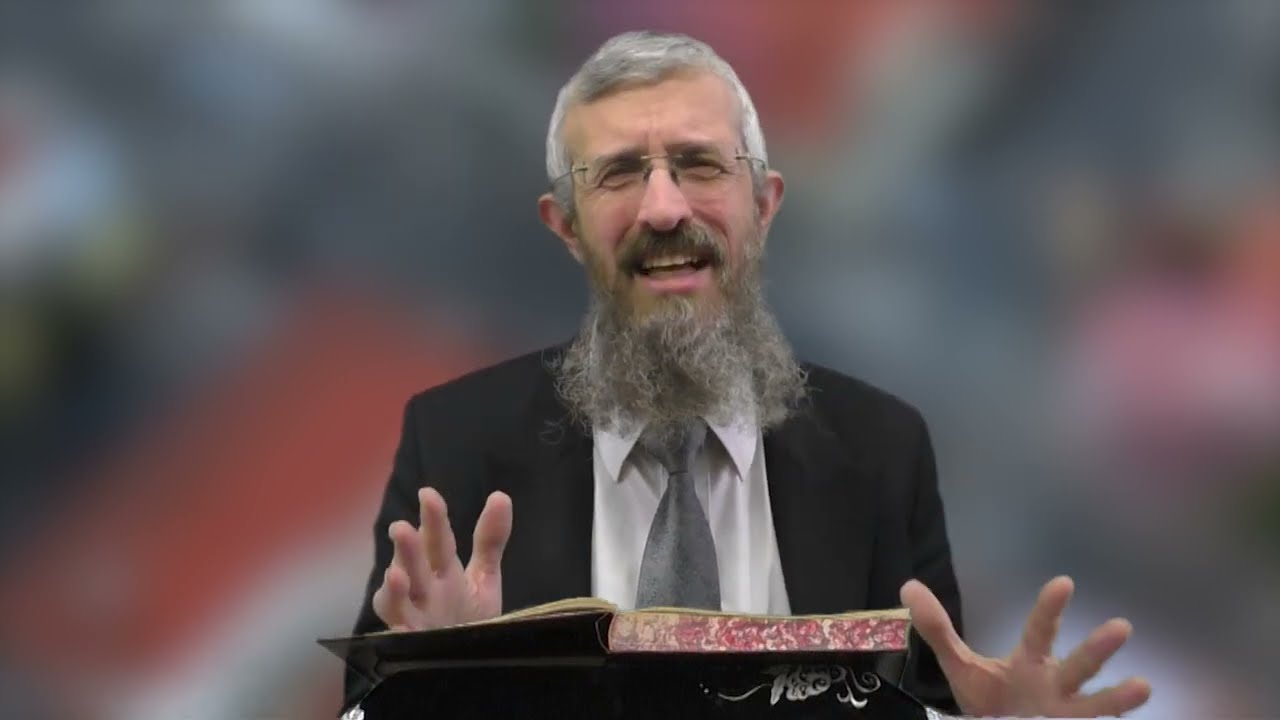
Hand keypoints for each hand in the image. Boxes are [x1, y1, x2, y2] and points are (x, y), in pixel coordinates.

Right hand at [372, 487, 512, 630]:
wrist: (465, 661)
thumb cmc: (469, 616)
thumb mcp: (483, 577)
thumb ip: (490, 540)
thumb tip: (501, 495)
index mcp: (442, 569)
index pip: (438, 540)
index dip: (433, 519)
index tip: (428, 494)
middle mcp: (424, 589)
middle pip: (413, 565)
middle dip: (407, 549)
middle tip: (401, 529)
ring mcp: (414, 616)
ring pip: (397, 599)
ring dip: (393, 588)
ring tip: (395, 574)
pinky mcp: (411, 644)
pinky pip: (399, 637)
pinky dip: (399, 630)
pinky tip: (402, 625)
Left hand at [901, 576, 1151, 717]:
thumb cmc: (989, 701)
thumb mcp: (962, 666)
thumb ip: (938, 629)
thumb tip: (908, 587)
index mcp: (1031, 662)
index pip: (1040, 630)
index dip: (1050, 608)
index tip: (1063, 583)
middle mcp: (1057, 687)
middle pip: (1077, 666)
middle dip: (1096, 649)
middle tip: (1121, 626)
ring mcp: (1066, 715)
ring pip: (1093, 706)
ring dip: (1116, 699)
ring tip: (1143, 686)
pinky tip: (1126, 715)